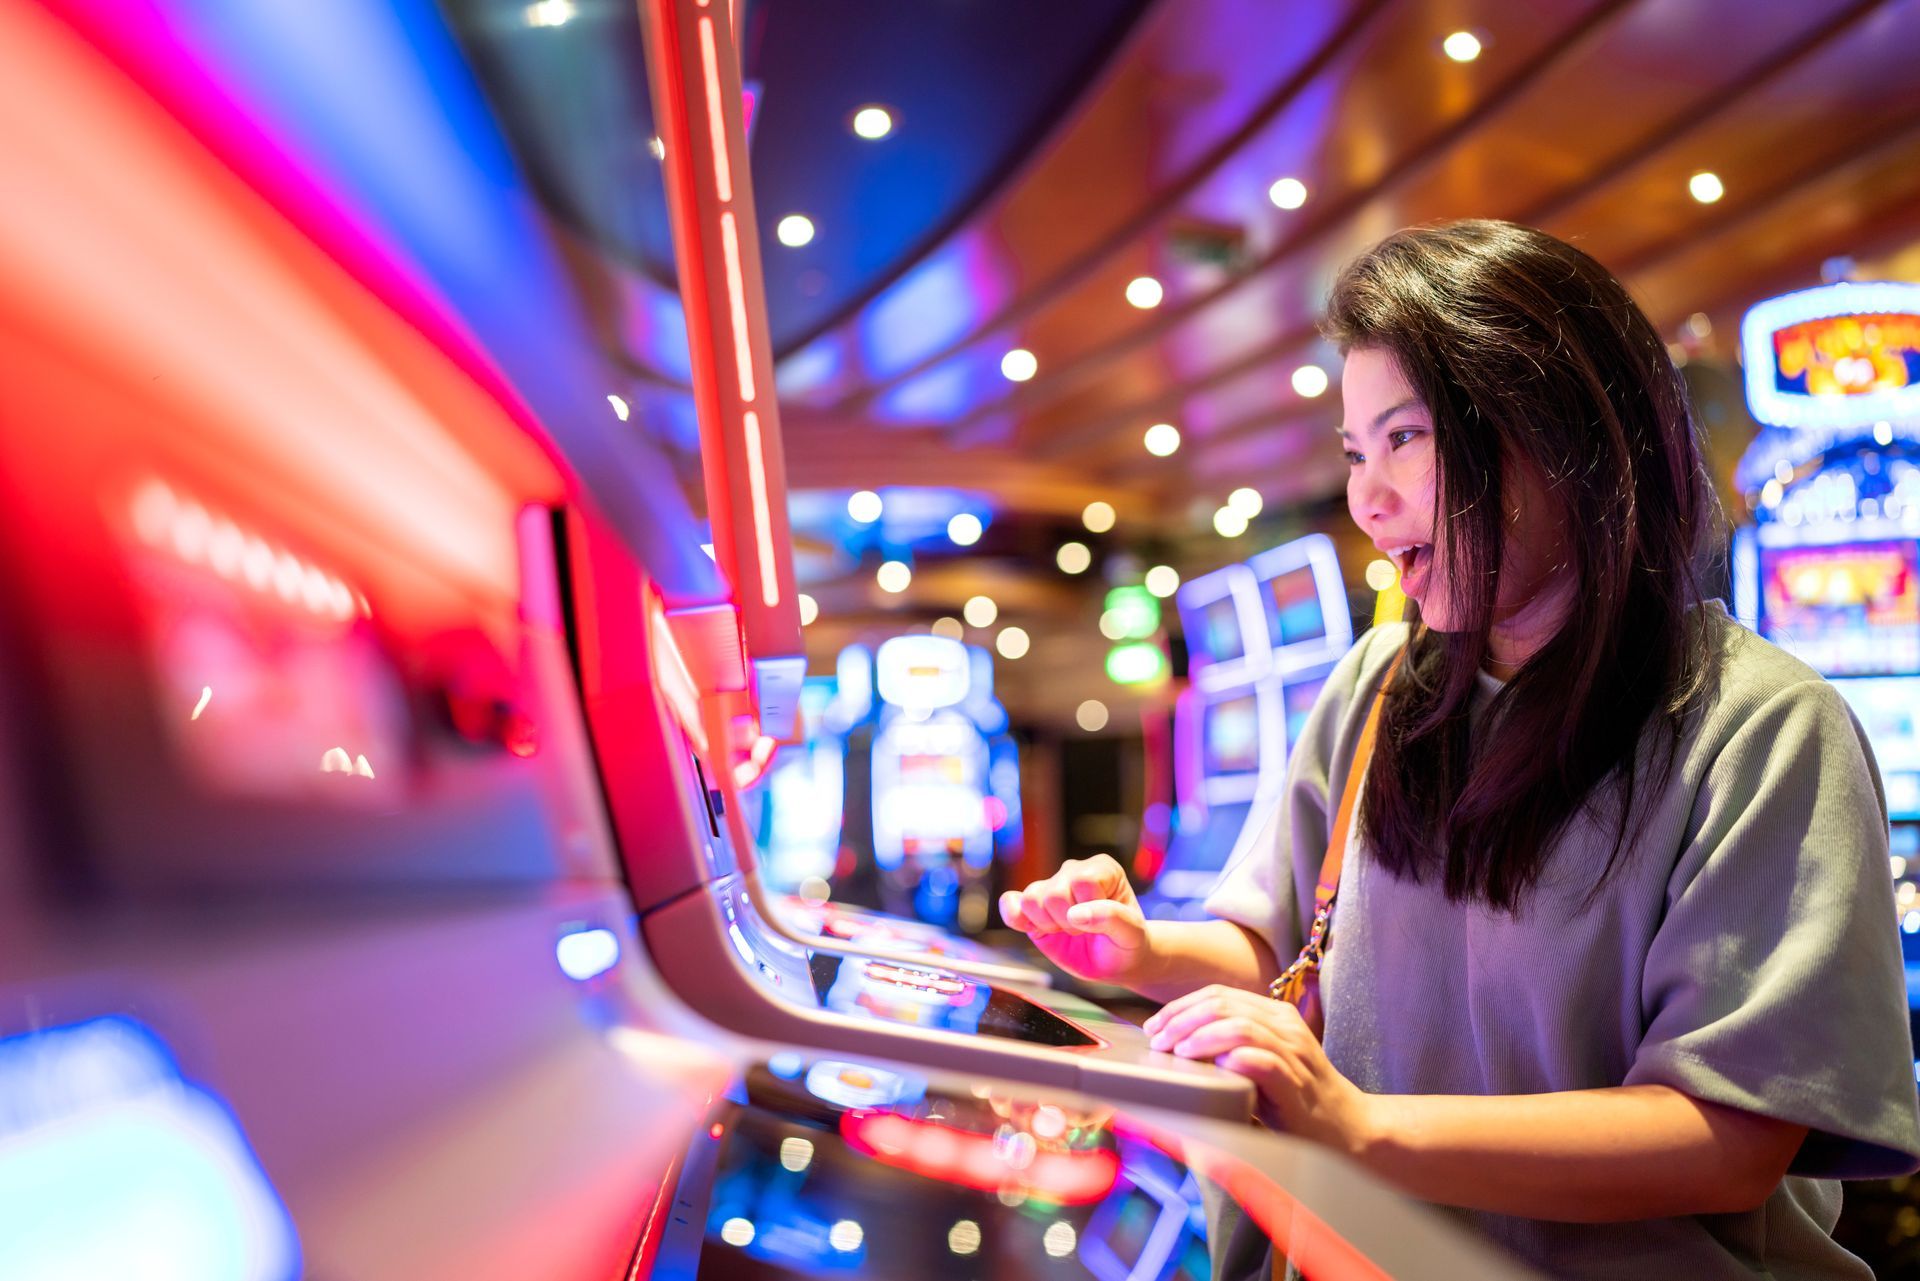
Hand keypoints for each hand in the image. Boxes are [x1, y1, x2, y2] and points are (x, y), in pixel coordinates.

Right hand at [999, 854, 1155, 987]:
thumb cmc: (1127, 943)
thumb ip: (1112, 919)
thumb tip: (1076, 914)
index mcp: (1102, 869)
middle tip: (1084, 931)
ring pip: (1031, 898)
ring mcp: (1051, 887)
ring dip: (1048, 924)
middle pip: (1054, 893)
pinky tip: (1036, 930)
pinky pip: (1010, 904)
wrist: (1115, 961)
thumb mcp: (1131, 934)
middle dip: (1068, 922)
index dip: (1089, 909)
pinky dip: (1016, 918)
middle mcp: (1073, 871)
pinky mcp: (1034, 907)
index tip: (1102, 923)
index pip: (1083, 882)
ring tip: (1067, 931)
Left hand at [1144, 984, 1372, 1152]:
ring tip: (1177, 1052)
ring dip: (1201, 1036)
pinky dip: (1234, 1060)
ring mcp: (1293, 1051)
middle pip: (1223, 1004)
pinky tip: (1214, 1068)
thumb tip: (1176, 1043)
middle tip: (1158, 1040)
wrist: (1347, 1128)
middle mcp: (1284, 1025)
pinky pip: (1262, 1061)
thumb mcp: (1261, 1062)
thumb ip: (1231, 1046)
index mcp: (1274, 1014)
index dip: (1180, 1006)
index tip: (1154, 1026)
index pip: (1219, 994)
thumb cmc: (1295, 1098)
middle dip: (1182, 1019)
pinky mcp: (1296, 1081)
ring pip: (1240, 1026)